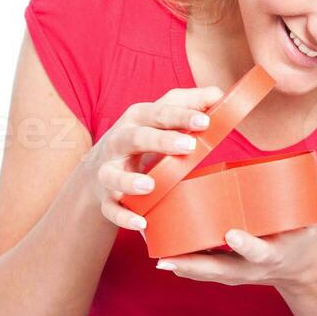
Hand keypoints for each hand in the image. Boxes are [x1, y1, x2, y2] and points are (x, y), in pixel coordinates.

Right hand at [83, 85, 224, 230]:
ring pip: (113, 174)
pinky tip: (141, 223)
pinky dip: (124, 216)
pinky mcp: (106, 197)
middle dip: (160, 141)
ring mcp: (109, 171)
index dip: (181, 116)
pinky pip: (111, 209)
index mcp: (136, 119)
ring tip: (151, 186)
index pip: (159, 113)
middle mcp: (118, 142)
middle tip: (189, 146)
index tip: (205, 121)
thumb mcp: (160, 118)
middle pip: (136, 138)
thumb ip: (189, 104)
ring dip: (130, 180)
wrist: (99, 169)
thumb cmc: (141, 138)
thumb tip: (217, 93)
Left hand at [155, 161, 316, 287]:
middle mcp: (251, 268)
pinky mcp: (226, 269)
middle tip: (171, 258)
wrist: (300, 267)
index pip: (260, 252)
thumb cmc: (306, 236)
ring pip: (206, 273)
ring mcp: (237, 272)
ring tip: (158, 255)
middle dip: (197, 265)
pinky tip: (161, 255)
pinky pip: (202, 270)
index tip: (231, 234)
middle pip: (221, 270)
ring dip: (182, 266)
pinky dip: (184, 266)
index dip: (246, 245)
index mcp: (274, 254)